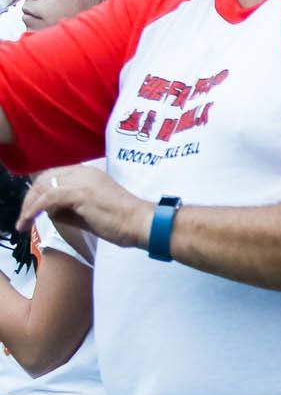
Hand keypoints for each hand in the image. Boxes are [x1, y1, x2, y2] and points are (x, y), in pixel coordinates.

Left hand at [17, 167, 148, 250]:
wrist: (143, 223)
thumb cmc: (124, 221)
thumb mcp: (90, 213)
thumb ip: (69, 209)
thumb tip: (50, 212)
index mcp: (89, 173)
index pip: (54, 176)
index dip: (39, 191)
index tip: (31, 208)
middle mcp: (84, 172)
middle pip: (44, 179)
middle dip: (29, 198)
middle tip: (24, 218)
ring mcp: (82, 180)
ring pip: (43, 188)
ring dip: (28, 206)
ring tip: (23, 223)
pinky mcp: (80, 193)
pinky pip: (48, 198)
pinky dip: (34, 210)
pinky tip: (29, 220)